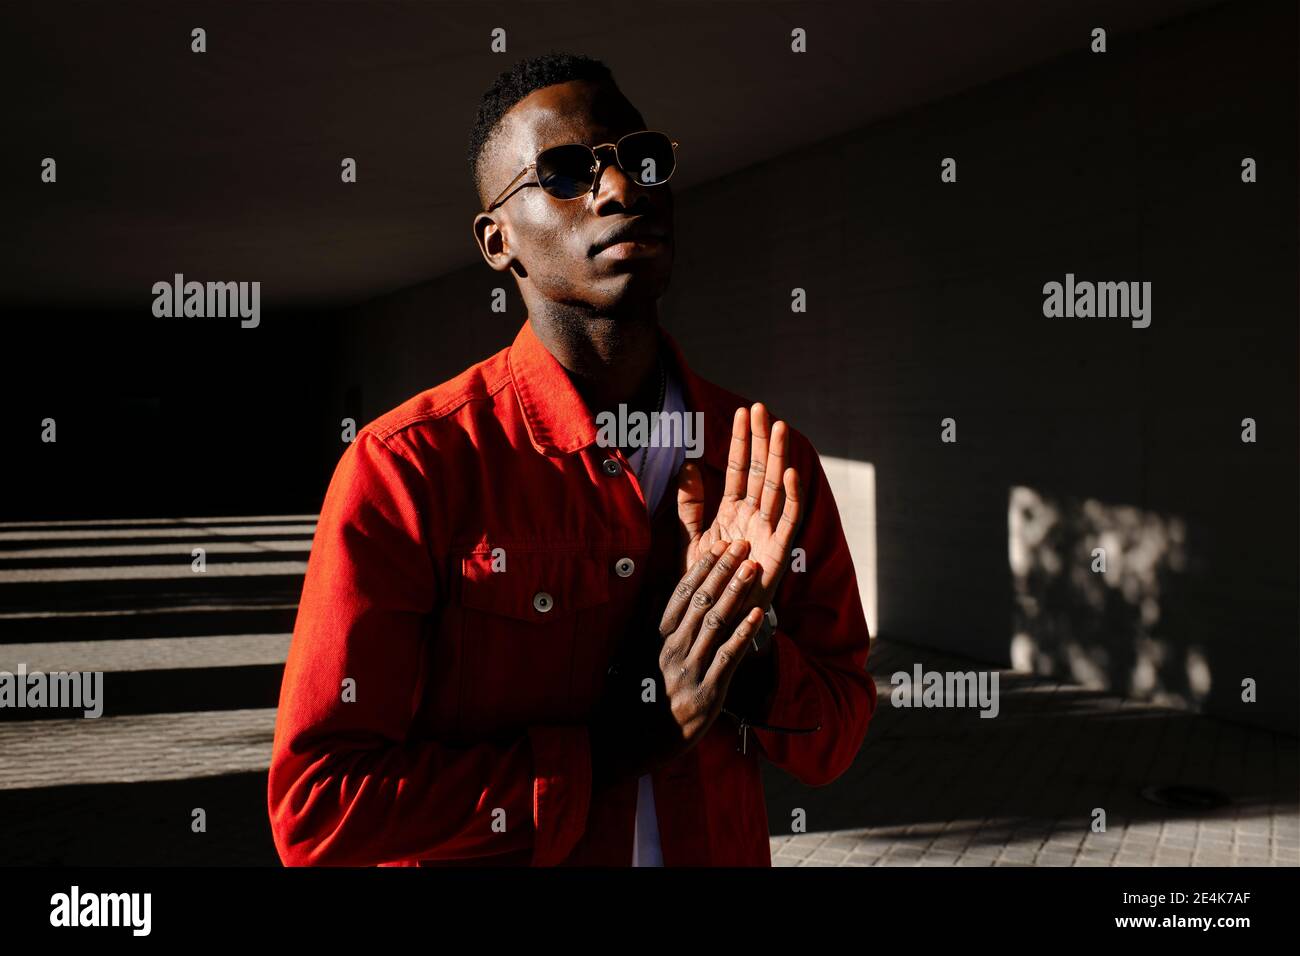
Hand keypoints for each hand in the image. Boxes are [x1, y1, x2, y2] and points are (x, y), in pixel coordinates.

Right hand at [589, 539, 763, 784]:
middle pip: (702, 601)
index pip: (682, 593)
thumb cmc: (637, 697)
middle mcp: (671, 649)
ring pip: (716, 623)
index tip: (719, 546)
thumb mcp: (636, 656)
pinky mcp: (706, 693)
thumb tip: (659, 593)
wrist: (629, 742)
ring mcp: (688, 670)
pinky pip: (728, 658)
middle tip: (742, 546)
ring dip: (736, 593)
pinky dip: (744, 634)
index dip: (702, 568)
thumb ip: (651, 626)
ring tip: (753, 569)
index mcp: (656, 637)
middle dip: (724, 571)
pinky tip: (758, 615)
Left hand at [677, 402, 802, 612]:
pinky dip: (791, 496)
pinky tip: (789, 473)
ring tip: (780, 428)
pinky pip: (788, 519)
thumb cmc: (708, 582)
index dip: (740, 441)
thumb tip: (688, 464)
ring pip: (775, 487)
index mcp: (733, 511)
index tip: (742, 413)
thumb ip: (689, 505)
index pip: (737, 468)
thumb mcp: (690, 540)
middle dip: (761, 439)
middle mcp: (753, 515)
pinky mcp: (779, 549)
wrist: (717, 619)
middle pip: (758, 470)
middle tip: (762, 408)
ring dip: (778, 458)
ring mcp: (768, 530)